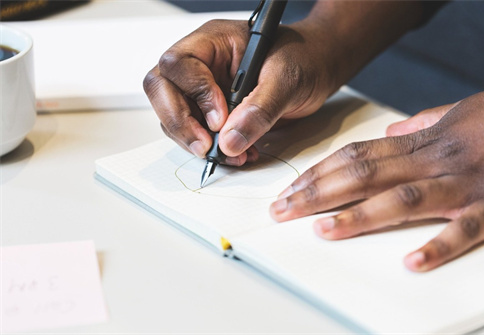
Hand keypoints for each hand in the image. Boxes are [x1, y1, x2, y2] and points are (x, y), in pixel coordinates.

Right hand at [143, 19, 335, 165]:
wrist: (318, 69)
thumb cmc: (304, 58)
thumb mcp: (287, 79)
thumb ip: (259, 109)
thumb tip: (230, 141)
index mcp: (213, 42)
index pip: (178, 64)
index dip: (194, 93)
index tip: (221, 119)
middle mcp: (201, 64)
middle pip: (162, 89)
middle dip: (180, 123)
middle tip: (206, 147)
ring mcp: (203, 88)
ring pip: (174, 116)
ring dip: (196, 142)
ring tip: (232, 155)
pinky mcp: (212, 111)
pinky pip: (196, 132)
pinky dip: (212, 149)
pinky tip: (238, 154)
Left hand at [270, 89, 483, 271]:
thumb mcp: (459, 111)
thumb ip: (421, 124)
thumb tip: (392, 132)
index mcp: (423, 142)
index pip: (358, 156)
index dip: (320, 172)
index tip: (292, 188)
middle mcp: (435, 162)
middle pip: (365, 176)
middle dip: (320, 193)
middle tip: (284, 210)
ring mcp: (464, 186)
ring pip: (402, 200)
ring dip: (360, 216)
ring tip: (324, 229)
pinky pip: (464, 230)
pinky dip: (438, 246)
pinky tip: (411, 262)